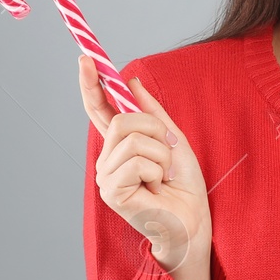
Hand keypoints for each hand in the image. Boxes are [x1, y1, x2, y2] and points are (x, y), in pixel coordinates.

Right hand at [81, 57, 212, 279]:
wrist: (193, 221)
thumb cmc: (184, 186)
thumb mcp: (173, 140)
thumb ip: (152, 113)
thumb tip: (132, 83)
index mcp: (120, 145)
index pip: (99, 108)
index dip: (92, 83)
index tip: (86, 58)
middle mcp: (107, 159)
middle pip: (122, 119)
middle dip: (155, 130)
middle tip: (167, 154)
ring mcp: (106, 176)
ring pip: (133, 139)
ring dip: (161, 155)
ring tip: (164, 176)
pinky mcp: (112, 192)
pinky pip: (137, 162)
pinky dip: (158, 171)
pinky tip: (158, 188)